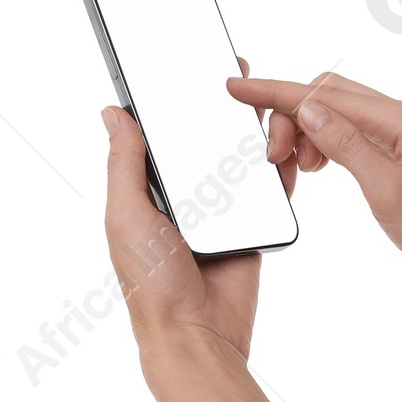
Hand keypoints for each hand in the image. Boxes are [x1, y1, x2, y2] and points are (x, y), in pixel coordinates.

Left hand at [102, 57, 296, 362]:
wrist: (197, 334)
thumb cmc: (151, 283)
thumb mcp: (127, 214)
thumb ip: (126, 163)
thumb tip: (113, 112)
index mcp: (148, 188)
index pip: (165, 132)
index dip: (179, 99)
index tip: (196, 67)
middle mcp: (185, 195)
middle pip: (210, 139)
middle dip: (227, 111)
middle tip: (245, 82)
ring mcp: (221, 210)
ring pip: (242, 160)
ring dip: (257, 139)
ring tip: (272, 120)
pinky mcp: (252, 226)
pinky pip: (269, 192)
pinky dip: (280, 172)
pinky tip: (288, 154)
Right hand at [227, 70, 401, 354]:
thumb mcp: (387, 192)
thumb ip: (347, 146)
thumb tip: (308, 108)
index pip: (327, 93)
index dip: (277, 92)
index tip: (238, 90)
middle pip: (330, 96)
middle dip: (290, 117)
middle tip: (271, 158)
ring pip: (339, 115)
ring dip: (307, 133)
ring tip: (292, 168)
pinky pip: (353, 135)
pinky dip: (326, 144)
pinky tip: (315, 167)